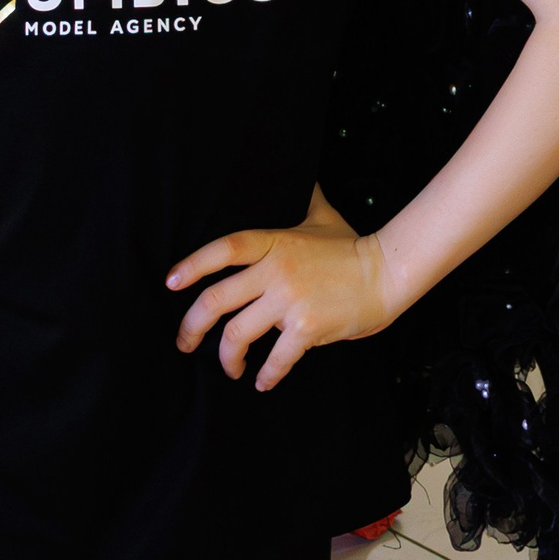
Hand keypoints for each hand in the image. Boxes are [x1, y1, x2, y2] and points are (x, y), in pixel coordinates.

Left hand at [167, 215, 398, 389]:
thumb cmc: (352, 246)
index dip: (192, 265)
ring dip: (227, 358)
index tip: (171, 283)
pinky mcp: (307, 328)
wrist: (387, 273)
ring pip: (237, 334)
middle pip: (216, 299)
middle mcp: (276, 270)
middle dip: (192, 326)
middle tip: (185, 342)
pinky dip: (266, 375)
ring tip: (230, 367)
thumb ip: (303, 199)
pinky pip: (276, 359)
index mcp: (274, 242)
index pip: (223, 250)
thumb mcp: (321, 215)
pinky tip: (262, 382)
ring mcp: (290, 300)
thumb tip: (300, 176)